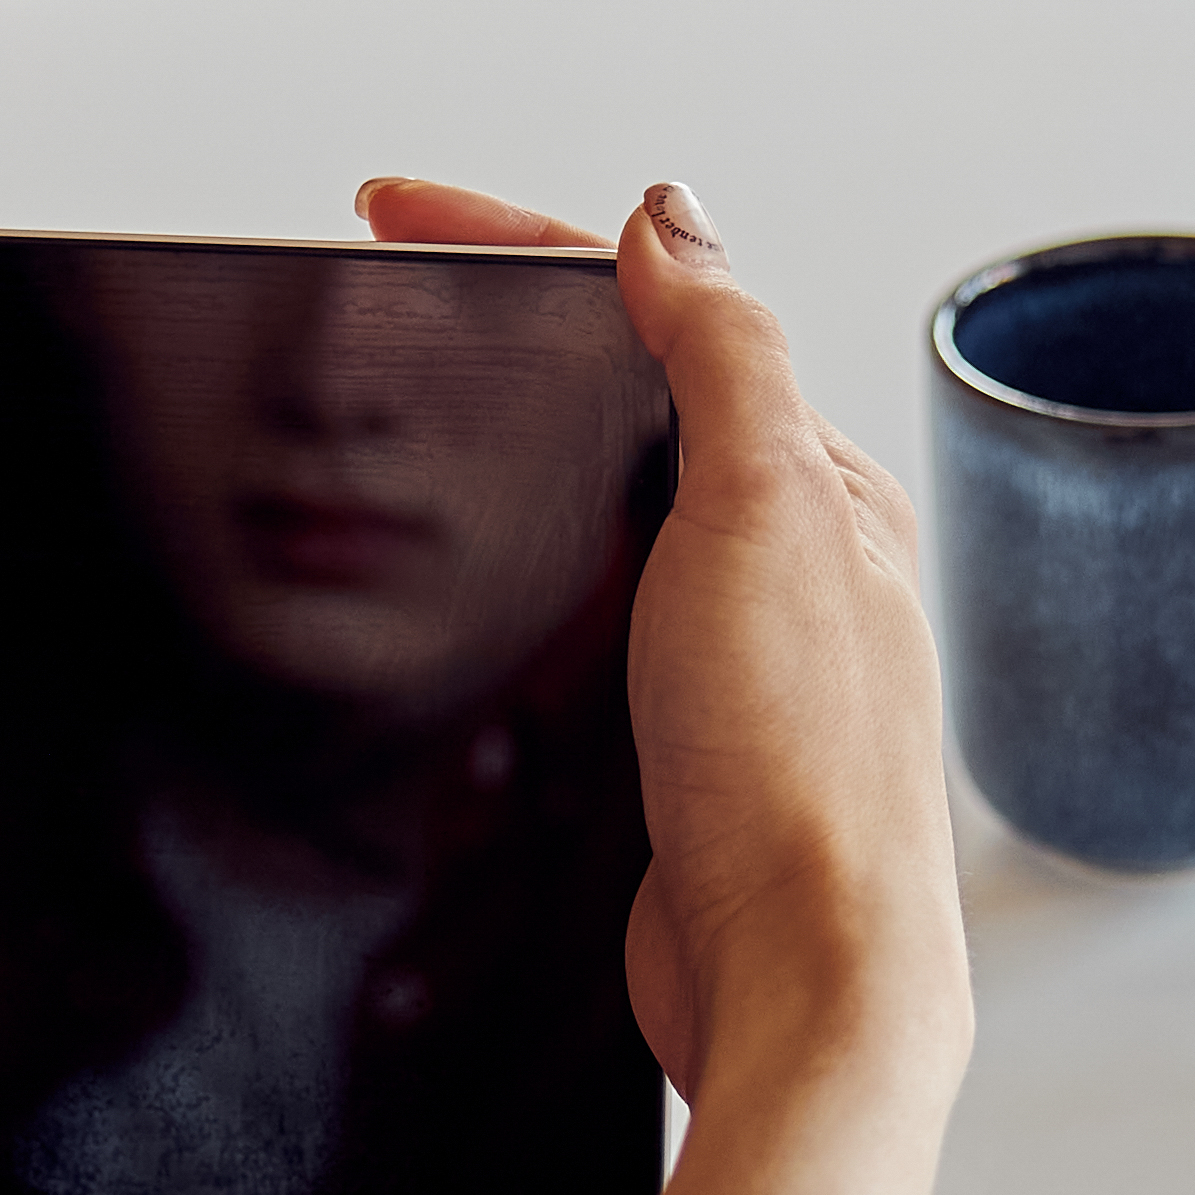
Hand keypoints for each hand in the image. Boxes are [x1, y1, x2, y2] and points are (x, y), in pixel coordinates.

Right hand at [359, 176, 964, 1107]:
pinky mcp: (675, 745)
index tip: (390, 209)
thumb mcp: (763, 512)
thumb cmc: (802, 772)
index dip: (516, 243)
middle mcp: (783, 559)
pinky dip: (520, 575)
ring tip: (404, 410)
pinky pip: (586, 618)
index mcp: (816, 481)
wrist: (802, 985)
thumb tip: (672, 219)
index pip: (656, 309)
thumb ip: (726, 353)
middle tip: (378, 284)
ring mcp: (726, 653)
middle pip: (624, 400)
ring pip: (603, 511)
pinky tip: (469, 585)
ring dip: (511, 455)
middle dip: (506, 334)